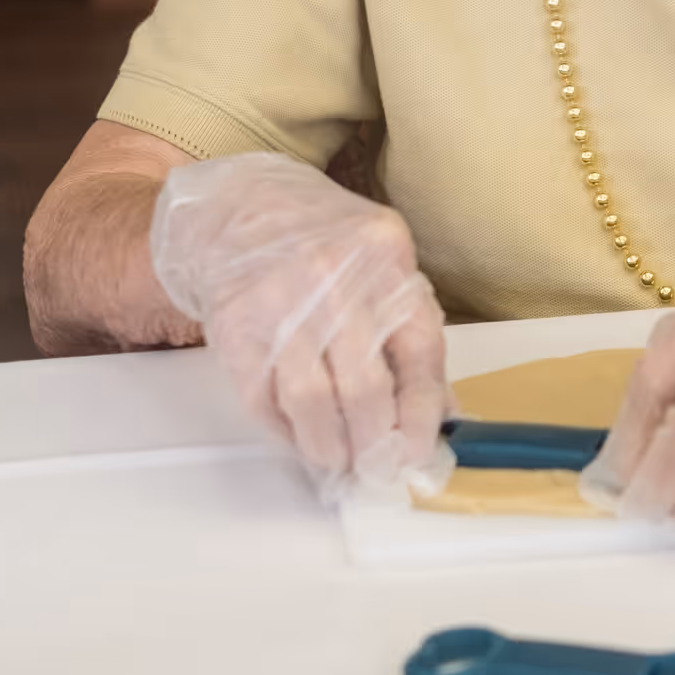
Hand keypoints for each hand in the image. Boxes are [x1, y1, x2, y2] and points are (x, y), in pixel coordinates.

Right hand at [150, 153, 448, 495]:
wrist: (237, 207)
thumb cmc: (319, 240)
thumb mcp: (381, 263)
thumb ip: (411, 330)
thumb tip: (439, 410)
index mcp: (384, 257)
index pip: (419, 352)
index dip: (422, 414)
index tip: (417, 450)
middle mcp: (332, 277)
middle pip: (365, 387)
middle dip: (374, 443)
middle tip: (376, 467)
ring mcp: (278, 303)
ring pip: (312, 402)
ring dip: (329, 447)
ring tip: (339, 459)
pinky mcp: (235, 329)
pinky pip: (265, 401)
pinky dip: (286, 432)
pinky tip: (301, 436)